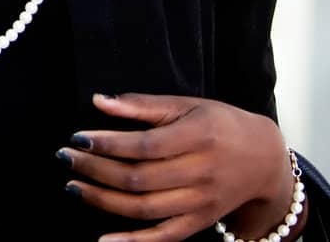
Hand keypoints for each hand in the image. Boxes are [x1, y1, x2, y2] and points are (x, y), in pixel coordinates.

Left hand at [59, 92, 305, 241]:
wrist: (264, 160)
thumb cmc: (220, 124)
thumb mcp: (188, 105)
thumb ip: (143, 104)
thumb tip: (99, 100)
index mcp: (198, 137)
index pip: (144, 146)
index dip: (108, 144)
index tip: (77, 137)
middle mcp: (201, 173)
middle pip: (139, 178)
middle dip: (95, 169)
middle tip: (65, 158)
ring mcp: (201, 203)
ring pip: (145, 208)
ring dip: (102, 200)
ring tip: (73, 186)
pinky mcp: (200, 222)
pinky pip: (163, 237)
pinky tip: (104, 239)